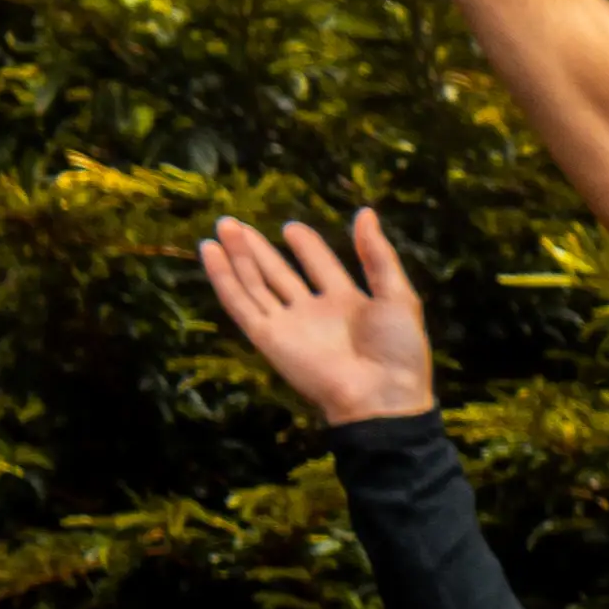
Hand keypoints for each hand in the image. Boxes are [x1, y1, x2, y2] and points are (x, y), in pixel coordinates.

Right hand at [197, 209, 438, 422]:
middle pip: (278, 273)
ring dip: (237, 256)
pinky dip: (223, 278)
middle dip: (257, 248)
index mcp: (347, 303)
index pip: (320, 266)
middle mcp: (314, 313)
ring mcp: (289, 325)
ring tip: (223, 227)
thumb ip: (378, 255)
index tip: (291, 228)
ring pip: (255, 284)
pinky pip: (240, 304)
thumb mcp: (397, 294)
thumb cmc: (398, 349)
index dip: (307, 246)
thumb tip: (366, 213)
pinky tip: (210, 254)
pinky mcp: (268, 338)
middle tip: (234, 222)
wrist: (382, 395)